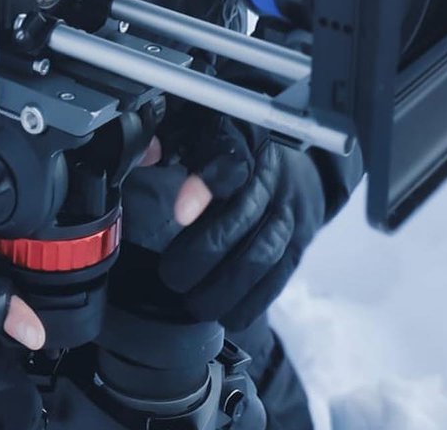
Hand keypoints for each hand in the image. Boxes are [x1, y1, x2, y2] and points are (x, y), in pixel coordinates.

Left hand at [134, 113, 325, 329]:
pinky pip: (280, 276)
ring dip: (226, 286)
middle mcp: (271, 177)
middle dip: (204, 253)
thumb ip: (172, 139)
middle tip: (171, 275)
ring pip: (263, 252)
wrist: (299, 167)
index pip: (230, 161)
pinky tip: (228, 313)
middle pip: (244, 217)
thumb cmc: (239, 152)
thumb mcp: (205, 132)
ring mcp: (289, 212)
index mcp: (245, 143)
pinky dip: (254, 301)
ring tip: (194, 304)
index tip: (180, 212)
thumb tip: (146, 154)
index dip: (206, 185)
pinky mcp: (299, 243)